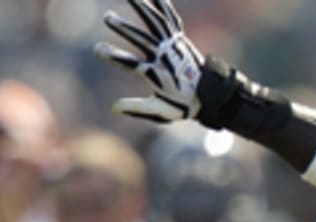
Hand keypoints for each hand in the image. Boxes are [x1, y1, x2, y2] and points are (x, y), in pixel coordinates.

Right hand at [95, 0, 203, 122]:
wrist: (213, 95)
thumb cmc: (184, 104)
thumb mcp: (161, 111)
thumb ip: (137, 108)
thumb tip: (114, 107)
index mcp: (158, 75)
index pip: (133, 65)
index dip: (115, 57)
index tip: (98, 49)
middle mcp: (166, 58)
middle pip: (144, 41)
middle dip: (126, 29)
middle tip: (108, 18)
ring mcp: (174, 47)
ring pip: (157, 23)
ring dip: (142, 8)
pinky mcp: (180, 40)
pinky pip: (171, 20)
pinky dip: (162, 6)